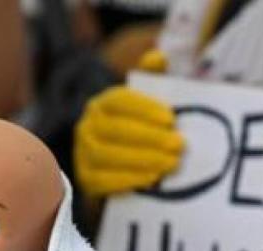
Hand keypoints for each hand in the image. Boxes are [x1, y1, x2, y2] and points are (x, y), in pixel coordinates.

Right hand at [74, 78, 183, 196]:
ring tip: (171, 163)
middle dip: (150, 138)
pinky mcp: (86, 180)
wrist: (120, 172)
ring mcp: (83, 153)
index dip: (144, 108)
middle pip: (116, 130)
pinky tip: (153, 181)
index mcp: (103, 104)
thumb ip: (152, 79)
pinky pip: (103, 181)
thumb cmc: (141, 133)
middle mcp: (88, 126)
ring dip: (143, 160)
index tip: (171, 119)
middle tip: (179, 145)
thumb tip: (158, 56)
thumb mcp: (147, 105)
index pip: (120, 100)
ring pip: (108, 155)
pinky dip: (129, 180)